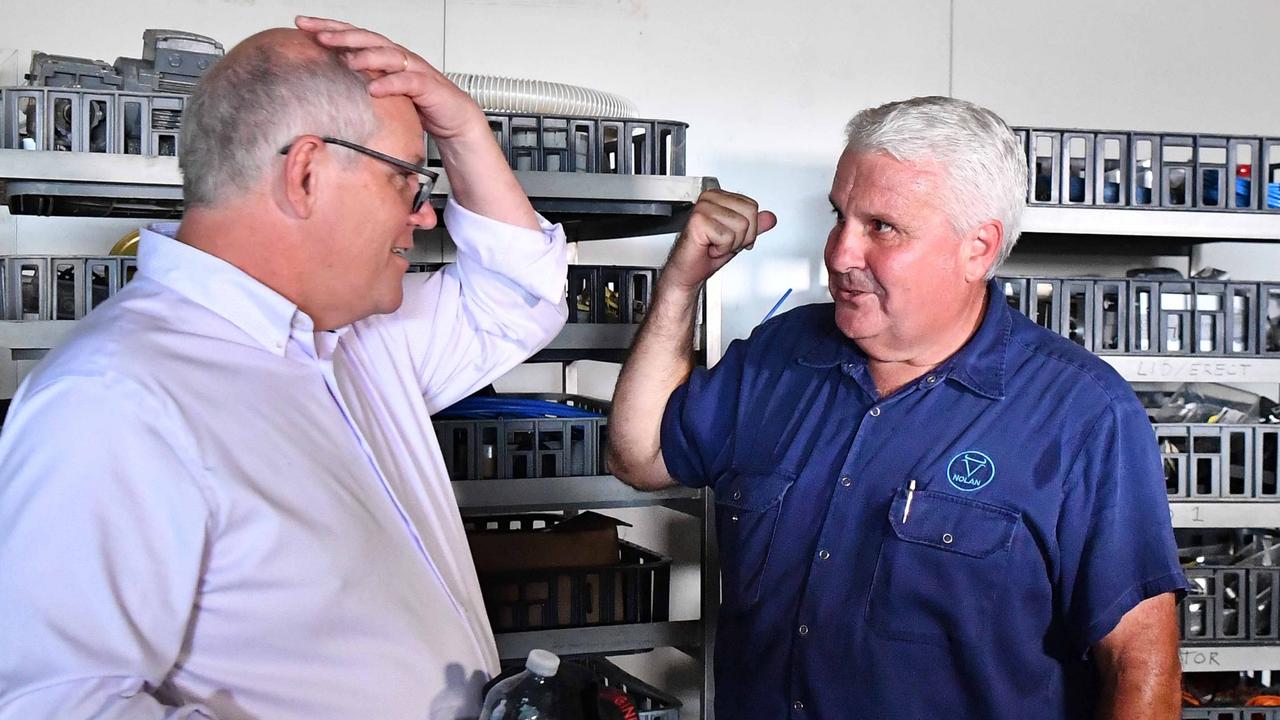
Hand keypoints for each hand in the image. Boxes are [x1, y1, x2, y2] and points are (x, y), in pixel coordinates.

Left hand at [295, 16, 485, 140]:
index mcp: (384, 56)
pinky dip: (391, 83)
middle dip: (342, 35)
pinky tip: (375, 88)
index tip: (301, 24)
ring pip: (388, 54)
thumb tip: (323, 89)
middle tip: (318, 35)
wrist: (455, 120)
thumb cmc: (419, 106)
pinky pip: (409, 81)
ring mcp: (414, 69)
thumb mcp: (382, 96)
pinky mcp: (429, 86)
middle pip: (367, 38)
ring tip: (346, 60)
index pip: (353, 36)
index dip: (328, 28)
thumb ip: (359, 87)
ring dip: (366, 56)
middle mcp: (398, 57)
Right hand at [662, 189, 776, 289]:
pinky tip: (708, 247)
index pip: (752, 206)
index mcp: (719, 197)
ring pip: (740, 225)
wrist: (689, 271)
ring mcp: (703, 208)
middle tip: (723, 242)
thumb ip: (755, 226)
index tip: (731, 236)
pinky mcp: (698, 221)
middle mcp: (710, 198)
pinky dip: (721, 249)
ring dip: (730, 244)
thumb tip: (770, 217)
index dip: (748, 229)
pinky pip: (727, 236)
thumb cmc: (707, 253)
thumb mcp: (738, 238)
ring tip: (715, 245)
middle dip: (741, 236)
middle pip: (749, 214)